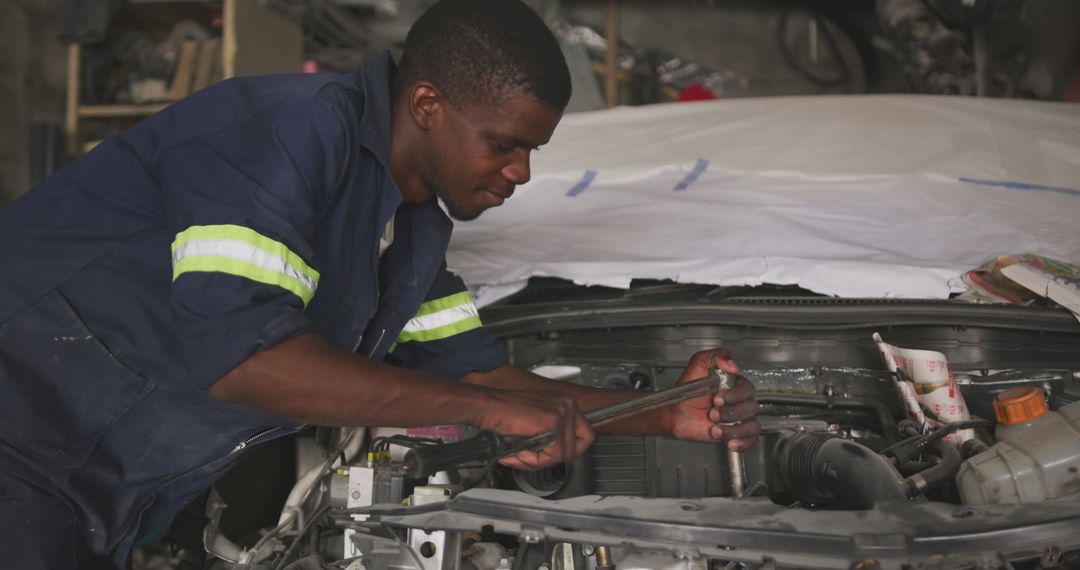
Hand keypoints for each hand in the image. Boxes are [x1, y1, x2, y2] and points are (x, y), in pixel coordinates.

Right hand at [474, 388, 594, 470]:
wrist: (486, 406)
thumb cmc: (503, 411)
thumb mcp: (535, 418)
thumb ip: (551, 434)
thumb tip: (558, 455)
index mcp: (565, 402)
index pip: (584, 435)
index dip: (568, 451)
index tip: (552, 456)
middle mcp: (568, 404)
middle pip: (577, 447)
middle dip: (553, 459)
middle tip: (532, 458)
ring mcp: (562, 412)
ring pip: (564, 454)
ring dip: (539, 462)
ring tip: (520, 454)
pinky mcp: (552, 421)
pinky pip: (553, 455)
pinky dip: (534, 461)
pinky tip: (519, 452)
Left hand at [669, 349, 760, 450]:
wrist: (676, 413)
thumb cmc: (686, 391)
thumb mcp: (697, 365)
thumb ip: (715, 357)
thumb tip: (733, 364)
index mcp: (733, 384)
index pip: (746, 388)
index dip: (734, 395)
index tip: (717, 399)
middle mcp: (739, 400)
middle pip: (751, 407)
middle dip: (730, 413)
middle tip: (713, 413)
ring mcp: (738, 417)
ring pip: (753, 425)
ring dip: (734, 429)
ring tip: (716, 429)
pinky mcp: (736, 433)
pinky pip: (751, 439)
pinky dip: (743, 442)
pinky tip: (730, 442)